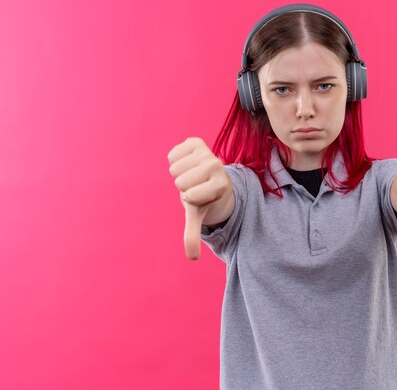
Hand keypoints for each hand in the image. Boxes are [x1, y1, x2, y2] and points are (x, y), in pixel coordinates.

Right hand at [167, 137, 230, 259]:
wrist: (209, 177)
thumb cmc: (204, 198)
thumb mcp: (198, 216)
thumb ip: (193, 235)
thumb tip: (192, 259)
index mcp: (221, 184)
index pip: (189, 195)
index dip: (190, 198)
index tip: (201, 196)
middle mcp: (217, 165)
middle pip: (180, 181)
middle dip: (183, 186)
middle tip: (196, 185)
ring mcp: (208, 151)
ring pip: (174, 168)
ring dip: (179, 173)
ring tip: (192, 175)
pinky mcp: (196, 142)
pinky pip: (172, 154)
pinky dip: (175, 161)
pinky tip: (187, 163)